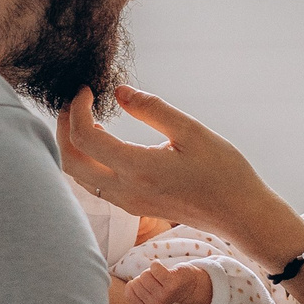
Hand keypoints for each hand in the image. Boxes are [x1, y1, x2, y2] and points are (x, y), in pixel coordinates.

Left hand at [60, 86, 302, 265]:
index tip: (87, 89)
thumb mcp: (191, 131)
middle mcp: (125, 190)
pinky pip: (94, 185)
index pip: (85, 138)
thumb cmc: (223, 172)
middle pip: (69, 162)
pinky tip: (102, 140)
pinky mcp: (133, 206)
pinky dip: (86, 160)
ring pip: (78, 177)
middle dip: (63, 129)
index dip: (77, 109)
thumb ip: (152, 108)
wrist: (240, 214)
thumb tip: (120, 91)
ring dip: (73, 146)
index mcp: (138, 168)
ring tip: (84, 117)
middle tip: (74, 103)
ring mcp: (127, 203)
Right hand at [124, 261, 213, 303]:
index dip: (135, 283)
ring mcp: (164, 294)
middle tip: (158, 280)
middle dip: (145, 276)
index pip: (129, 290)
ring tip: (162, 276)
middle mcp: (155, 303)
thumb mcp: (148, 294)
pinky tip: (165, 269)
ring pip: (145, 274)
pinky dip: (157, 264)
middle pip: (137, 280)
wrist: (190, 285)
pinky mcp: (171, 283)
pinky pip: (155, 267)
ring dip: (152, 271)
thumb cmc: (165, 286)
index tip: (147, 285)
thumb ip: (135, 292)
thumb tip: (129, 286)